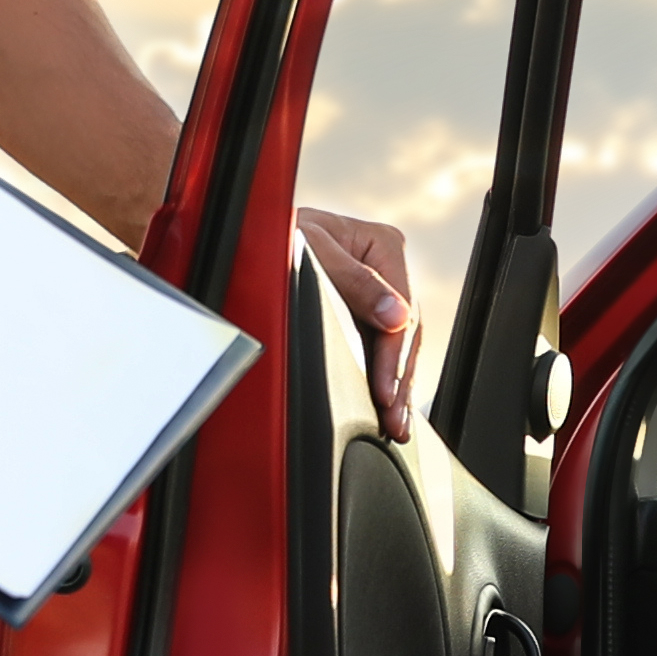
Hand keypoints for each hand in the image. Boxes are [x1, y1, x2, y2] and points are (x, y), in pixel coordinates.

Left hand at [297, 205, 420, 426]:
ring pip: (397, 344)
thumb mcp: (313, 249)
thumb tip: (396, 317)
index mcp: (384, 246)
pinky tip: (387, 402)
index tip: (385, 390)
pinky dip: (385, 375)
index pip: (401, 312)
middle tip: (395, 419)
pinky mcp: (362, 310)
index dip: (394, 357)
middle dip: (399, 380)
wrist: (252, 233)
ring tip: (396, 422)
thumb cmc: (278, 233)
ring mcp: (377, 290)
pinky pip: (381, 346)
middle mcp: (386, 268)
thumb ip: (356, 281)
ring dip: (397, 385)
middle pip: (404, 332)